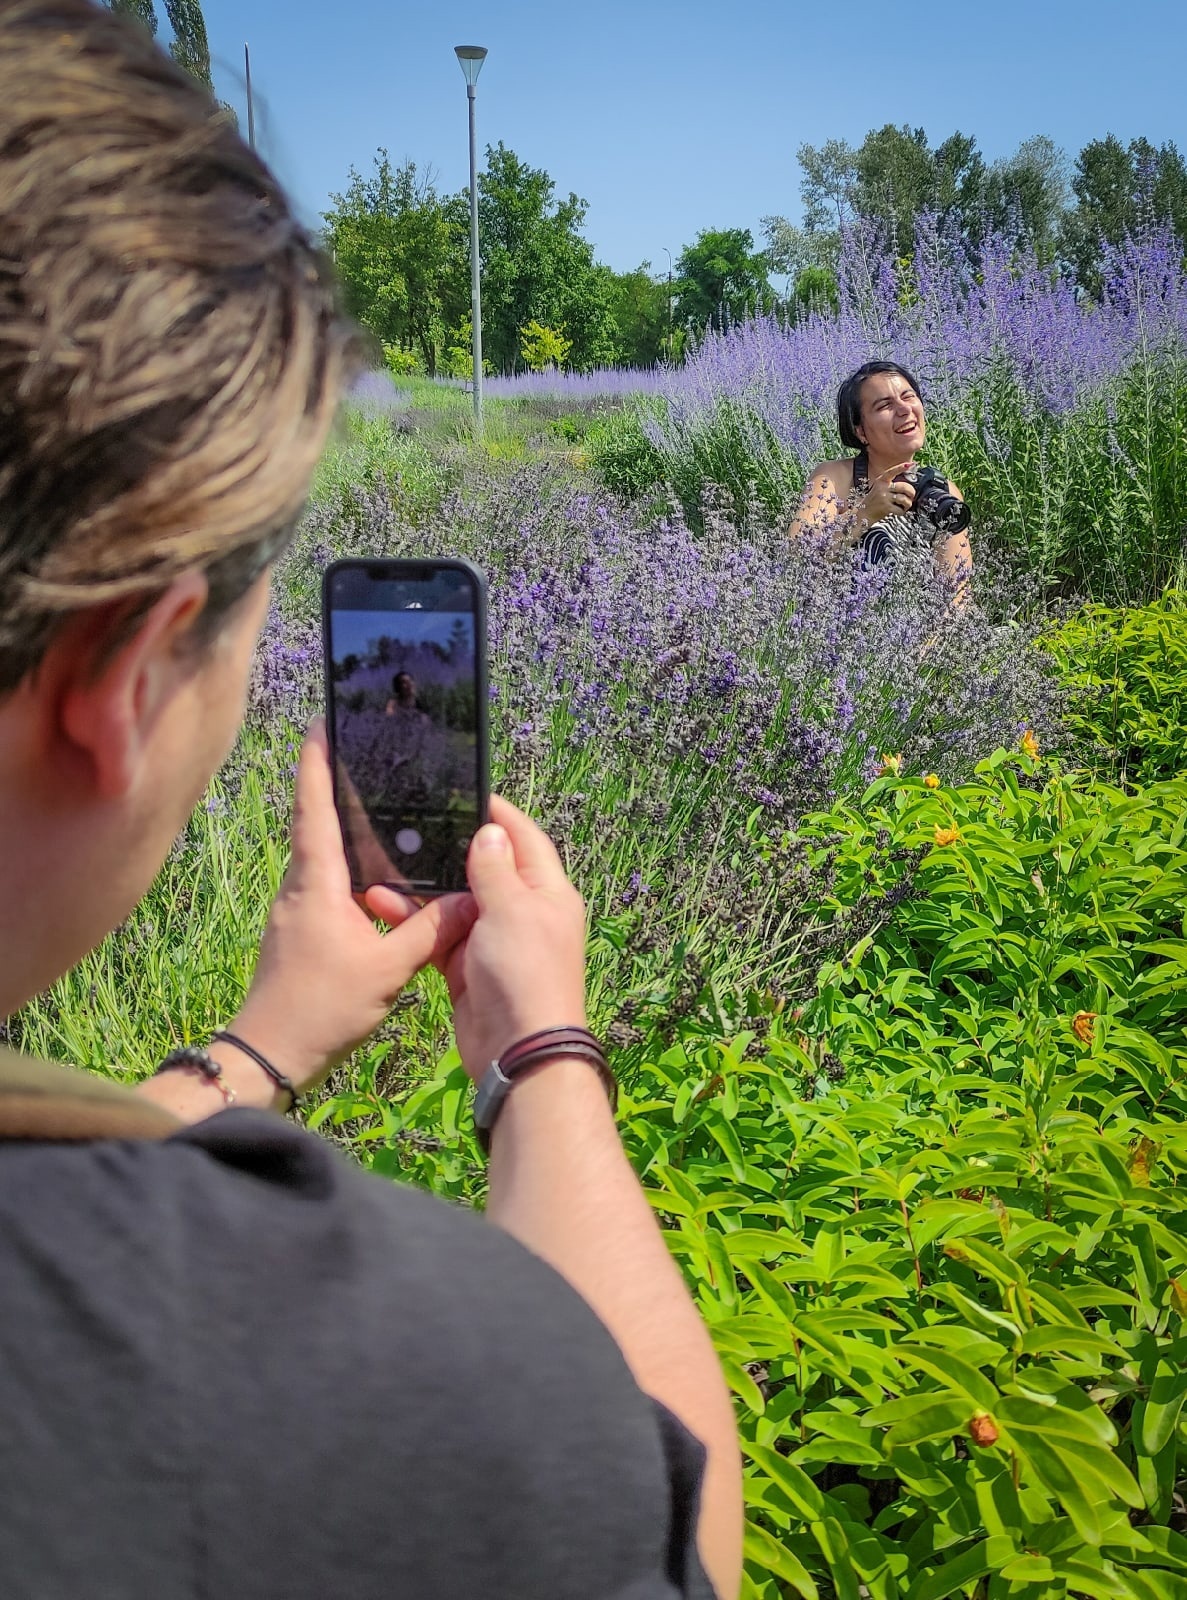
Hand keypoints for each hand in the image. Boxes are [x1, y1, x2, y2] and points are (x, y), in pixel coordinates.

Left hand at [230, 721, 476, 1095]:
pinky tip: (381, 879)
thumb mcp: (388, 969)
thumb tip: (473, 897)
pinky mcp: (301, 933)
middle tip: (367, 755)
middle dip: (338, 787)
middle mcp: (301, 887)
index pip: (314, 808)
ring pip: (324, 858)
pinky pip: (330, 887)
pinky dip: (353, 872)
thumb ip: (432, 929)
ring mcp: (297, 911)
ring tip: (383, 809)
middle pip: (317, 824)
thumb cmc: (322, 1007)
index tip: (321, 724)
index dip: (317, 764)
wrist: (270, 1055)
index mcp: (316, 882)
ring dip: (347, 832)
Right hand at [369, 796, 586, 1082]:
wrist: (518, 1052)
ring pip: (455, 903)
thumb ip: (495, 869)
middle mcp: (523, 912)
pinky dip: (416, 922)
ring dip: (423, 888)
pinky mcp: (467, 967)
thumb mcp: (512, 910)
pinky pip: (439, 935)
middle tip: (412, 826)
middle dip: (449, 850)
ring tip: (384, 866)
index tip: (466, 791)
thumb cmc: (525, 973)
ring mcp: (494, 941)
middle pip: (485, 869)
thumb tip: (490, 831)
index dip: (499, 815)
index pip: (525, 838)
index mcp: (547, 892)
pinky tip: (382, 905)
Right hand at [860, 461, 915, 525]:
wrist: (863, 514)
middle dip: (911, 492)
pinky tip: (899, 511)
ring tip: (905, 506)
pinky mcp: (886, 507)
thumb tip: (907, 486)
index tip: (911, 464)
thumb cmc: (874, 502)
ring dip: (908, 504)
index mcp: (881, 481)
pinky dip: (902, 511)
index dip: (902, 467)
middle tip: (911, 496)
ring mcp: (884, 497)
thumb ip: (890, 485)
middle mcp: (882, 488)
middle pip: (904, 486)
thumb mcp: (879, 489)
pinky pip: (900, 509)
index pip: (892, 471)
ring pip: (904, 499)